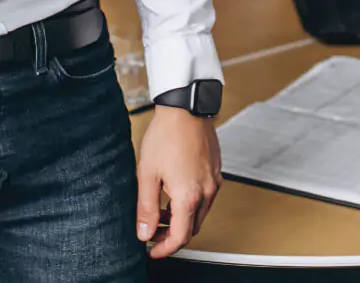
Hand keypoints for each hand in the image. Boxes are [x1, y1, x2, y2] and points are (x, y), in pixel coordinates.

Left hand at [136, 107, 221, 258]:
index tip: (152, 250)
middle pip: (192, 228)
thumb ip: (146, 207)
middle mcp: (207, 192)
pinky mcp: (215, 171)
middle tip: (153, 230)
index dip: (165, 248)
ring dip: (182, 218)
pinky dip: (191, 203)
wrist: (185, 108)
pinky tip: (174, 191)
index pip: (180, 237)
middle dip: (172, 235)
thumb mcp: (147, 174)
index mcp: (189, 196)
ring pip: (200, 214)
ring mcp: (214, 182)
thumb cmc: (166, 135)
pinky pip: (206, 197)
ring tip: (160, 209)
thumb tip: (144, 232)